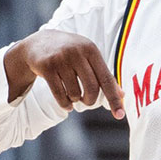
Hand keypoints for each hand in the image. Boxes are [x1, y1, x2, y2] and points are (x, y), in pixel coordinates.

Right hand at [5, 30, 125, 118]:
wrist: (38, 44)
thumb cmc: (71, 53)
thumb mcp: (88, 57)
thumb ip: (104, 75)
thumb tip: (122, 95)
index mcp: (91, 50)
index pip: (106, 79)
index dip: (114, 98)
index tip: (120, 115)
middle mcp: (77, 52)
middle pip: (92, 88)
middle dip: (90, 100)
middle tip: (86, 101)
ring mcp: (60, 59)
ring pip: (74, 93)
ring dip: (75, 100)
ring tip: (73, 96)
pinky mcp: (46, 67)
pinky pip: (59, 94)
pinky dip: (65, 104)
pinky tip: (67, 105)